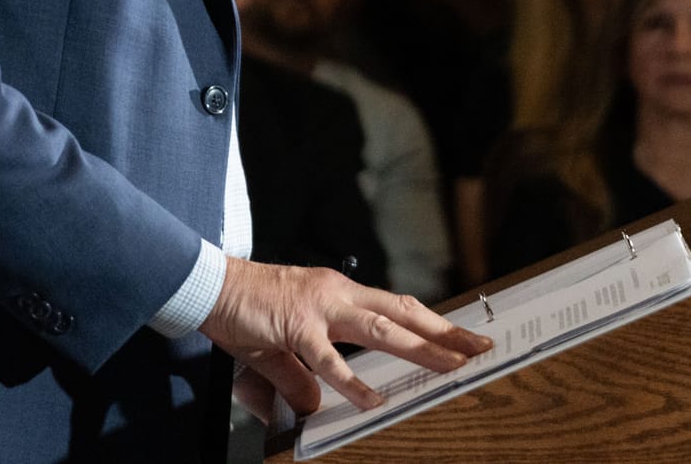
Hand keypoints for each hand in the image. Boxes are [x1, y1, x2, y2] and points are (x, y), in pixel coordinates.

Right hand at [200, 257, 492, 419]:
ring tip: (450, 366)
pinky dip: (352, 382)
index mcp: (340, 294)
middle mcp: (338, 294)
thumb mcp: (284, 342)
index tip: (463, 337)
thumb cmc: (248, 306)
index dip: (433, 322)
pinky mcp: (295, 326)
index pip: (398, 307)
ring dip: (419, 348)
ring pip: (380, 328)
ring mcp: (319, 308)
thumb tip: (316, 405)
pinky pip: (328, 359)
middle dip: (444, 333)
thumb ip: (304, 375)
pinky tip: (371, 401)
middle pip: (404, 312)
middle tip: (479, 348)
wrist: (211, 285)